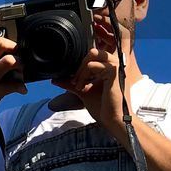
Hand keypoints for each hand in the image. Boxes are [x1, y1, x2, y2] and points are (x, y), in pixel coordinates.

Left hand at [52, 13, 125, 140]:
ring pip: (92, 54)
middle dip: (79, 65)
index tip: (78, 72)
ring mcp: (115, 66)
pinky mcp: (113, 72)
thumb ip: (71, 84)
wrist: (113, 120)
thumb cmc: (102, 107)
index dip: (86, 57)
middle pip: (92, 51)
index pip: (95, 52)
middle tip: (75, 82)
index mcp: (109, 67)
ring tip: (79, 85)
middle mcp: (114, 63)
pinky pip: (92, 65)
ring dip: (81, 70)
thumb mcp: (83, 92)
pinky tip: (84, 88)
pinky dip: (83, 76)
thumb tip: (55, 79)